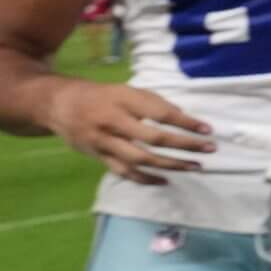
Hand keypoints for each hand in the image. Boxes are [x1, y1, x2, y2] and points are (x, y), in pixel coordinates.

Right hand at [42, 81, 215, 185]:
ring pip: (141, 159)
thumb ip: (154, 103)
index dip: (185, 122)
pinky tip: (166, 180)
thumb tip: (184, 118)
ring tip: (195, 167)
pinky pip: (125, 172)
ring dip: (171, 165)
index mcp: (123, 100)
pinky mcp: (99, 157)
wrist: (61, 105)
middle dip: (184, 145)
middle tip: (209, 149)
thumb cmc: (103, 96)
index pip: (160, 113)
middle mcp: (113, 122)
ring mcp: (104, 142)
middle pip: (153, 138)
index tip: (208, 129)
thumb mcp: (127, 90)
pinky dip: (146, 179)